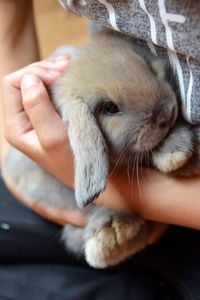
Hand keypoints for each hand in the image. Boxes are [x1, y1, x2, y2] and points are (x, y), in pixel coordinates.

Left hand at [1, 56, 168, 240]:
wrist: (94, 173)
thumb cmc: (74, 160)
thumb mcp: (53, 137)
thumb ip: (37, 108)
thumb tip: (29, 79)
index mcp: (17, 126)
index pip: (13, 84)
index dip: (35, 74)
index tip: (59, 76)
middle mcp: (24, 119)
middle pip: (25, 80)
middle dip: (45, 71)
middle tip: (67, 69)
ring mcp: (39, 116)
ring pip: (39, 82)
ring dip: (54, 72)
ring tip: (71, 67)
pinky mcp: (54, 115)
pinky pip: (51, 89)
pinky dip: (61, 78)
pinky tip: (71, 72)